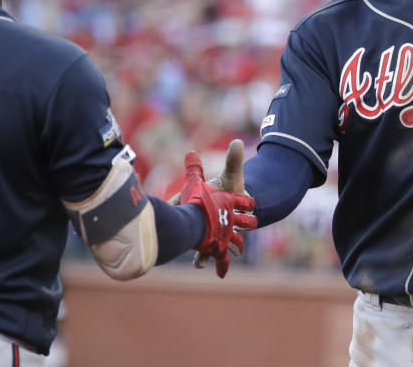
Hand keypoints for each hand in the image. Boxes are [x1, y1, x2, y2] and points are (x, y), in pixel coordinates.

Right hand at [178, 150, 256, 277]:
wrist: (237, 206)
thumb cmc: (229, 190)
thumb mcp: (231, 176)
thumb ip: (233, 160)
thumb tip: (238, 142)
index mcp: (198, 199)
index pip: (182, 201)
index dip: (178, 204)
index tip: (174, 206)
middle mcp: (198, 217)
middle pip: (189, 225)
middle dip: (189, 231)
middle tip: (186, 236)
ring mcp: (206, 232)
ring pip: (200, 243)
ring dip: (201, 253)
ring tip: (199, 263)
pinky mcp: (215, 242)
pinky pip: (213, 253)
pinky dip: (216, 262)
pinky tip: (219, 271)